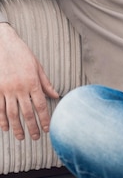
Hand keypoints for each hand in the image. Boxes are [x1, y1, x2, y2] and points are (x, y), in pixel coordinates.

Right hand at [0, 23, 58, 140]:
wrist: (3, 45)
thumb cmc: (23, 55)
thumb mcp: (37, 67)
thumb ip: (46, 83)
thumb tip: (56, 95)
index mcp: (32, 82)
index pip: (40, 105)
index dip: (44, 119)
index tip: (47, 129)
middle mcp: (19, 88)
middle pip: (26, 112)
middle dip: (32, 127)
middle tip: (35, 138)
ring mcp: (6, 90)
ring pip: (11, 113)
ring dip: (17, 127)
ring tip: (21, 137)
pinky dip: (1, 119)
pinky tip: (5, 128)